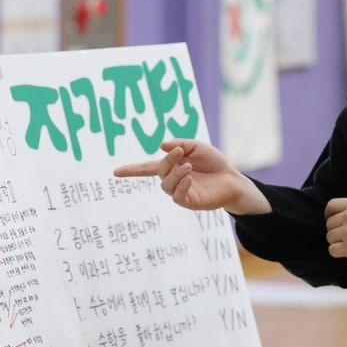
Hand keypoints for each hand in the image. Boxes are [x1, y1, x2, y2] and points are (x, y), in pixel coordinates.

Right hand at [114, 140, 271, 213]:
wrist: (232, 178)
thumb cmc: (214, 162)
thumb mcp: (197, 147)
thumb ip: (180, 144)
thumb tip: (161, 145)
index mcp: (171, 166)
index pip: (146, 168)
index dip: (131, 170)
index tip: (115, 172)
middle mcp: (173, 180)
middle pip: (159, 171)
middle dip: (168, 161)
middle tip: (180, 152)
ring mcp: (180, 192)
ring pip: (166, 185)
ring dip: (175, 174)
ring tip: (189, 166)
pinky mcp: (190, 202)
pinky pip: (178, 197)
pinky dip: (181, 186)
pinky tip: (190, 178)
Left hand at [324, 198, 346, 262]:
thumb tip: (343, 217)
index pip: (331, 205)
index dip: (329, 214)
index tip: (332, 219)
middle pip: (329, 224)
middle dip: (335, 230)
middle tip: (345, 235)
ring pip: (330, 237)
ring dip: (336, 241)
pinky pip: (332, 250)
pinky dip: (337, 252)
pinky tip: (346, 251)